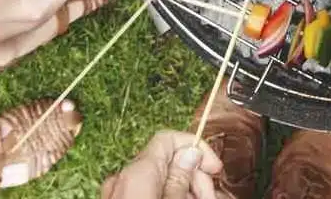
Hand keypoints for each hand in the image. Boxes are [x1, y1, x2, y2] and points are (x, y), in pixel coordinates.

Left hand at [101, 132, 222, 198]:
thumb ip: (182, 176)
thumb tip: (191, 153)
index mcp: (138, 171)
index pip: (169, 137)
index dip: (196, 146)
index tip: (214, 166)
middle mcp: (123, 177)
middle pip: (165, 159)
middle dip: (193, 173)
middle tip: (209, 195)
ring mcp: (116, 192)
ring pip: (157, 177)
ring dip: (183, 187)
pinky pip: (146, 191)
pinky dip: (166, 194)